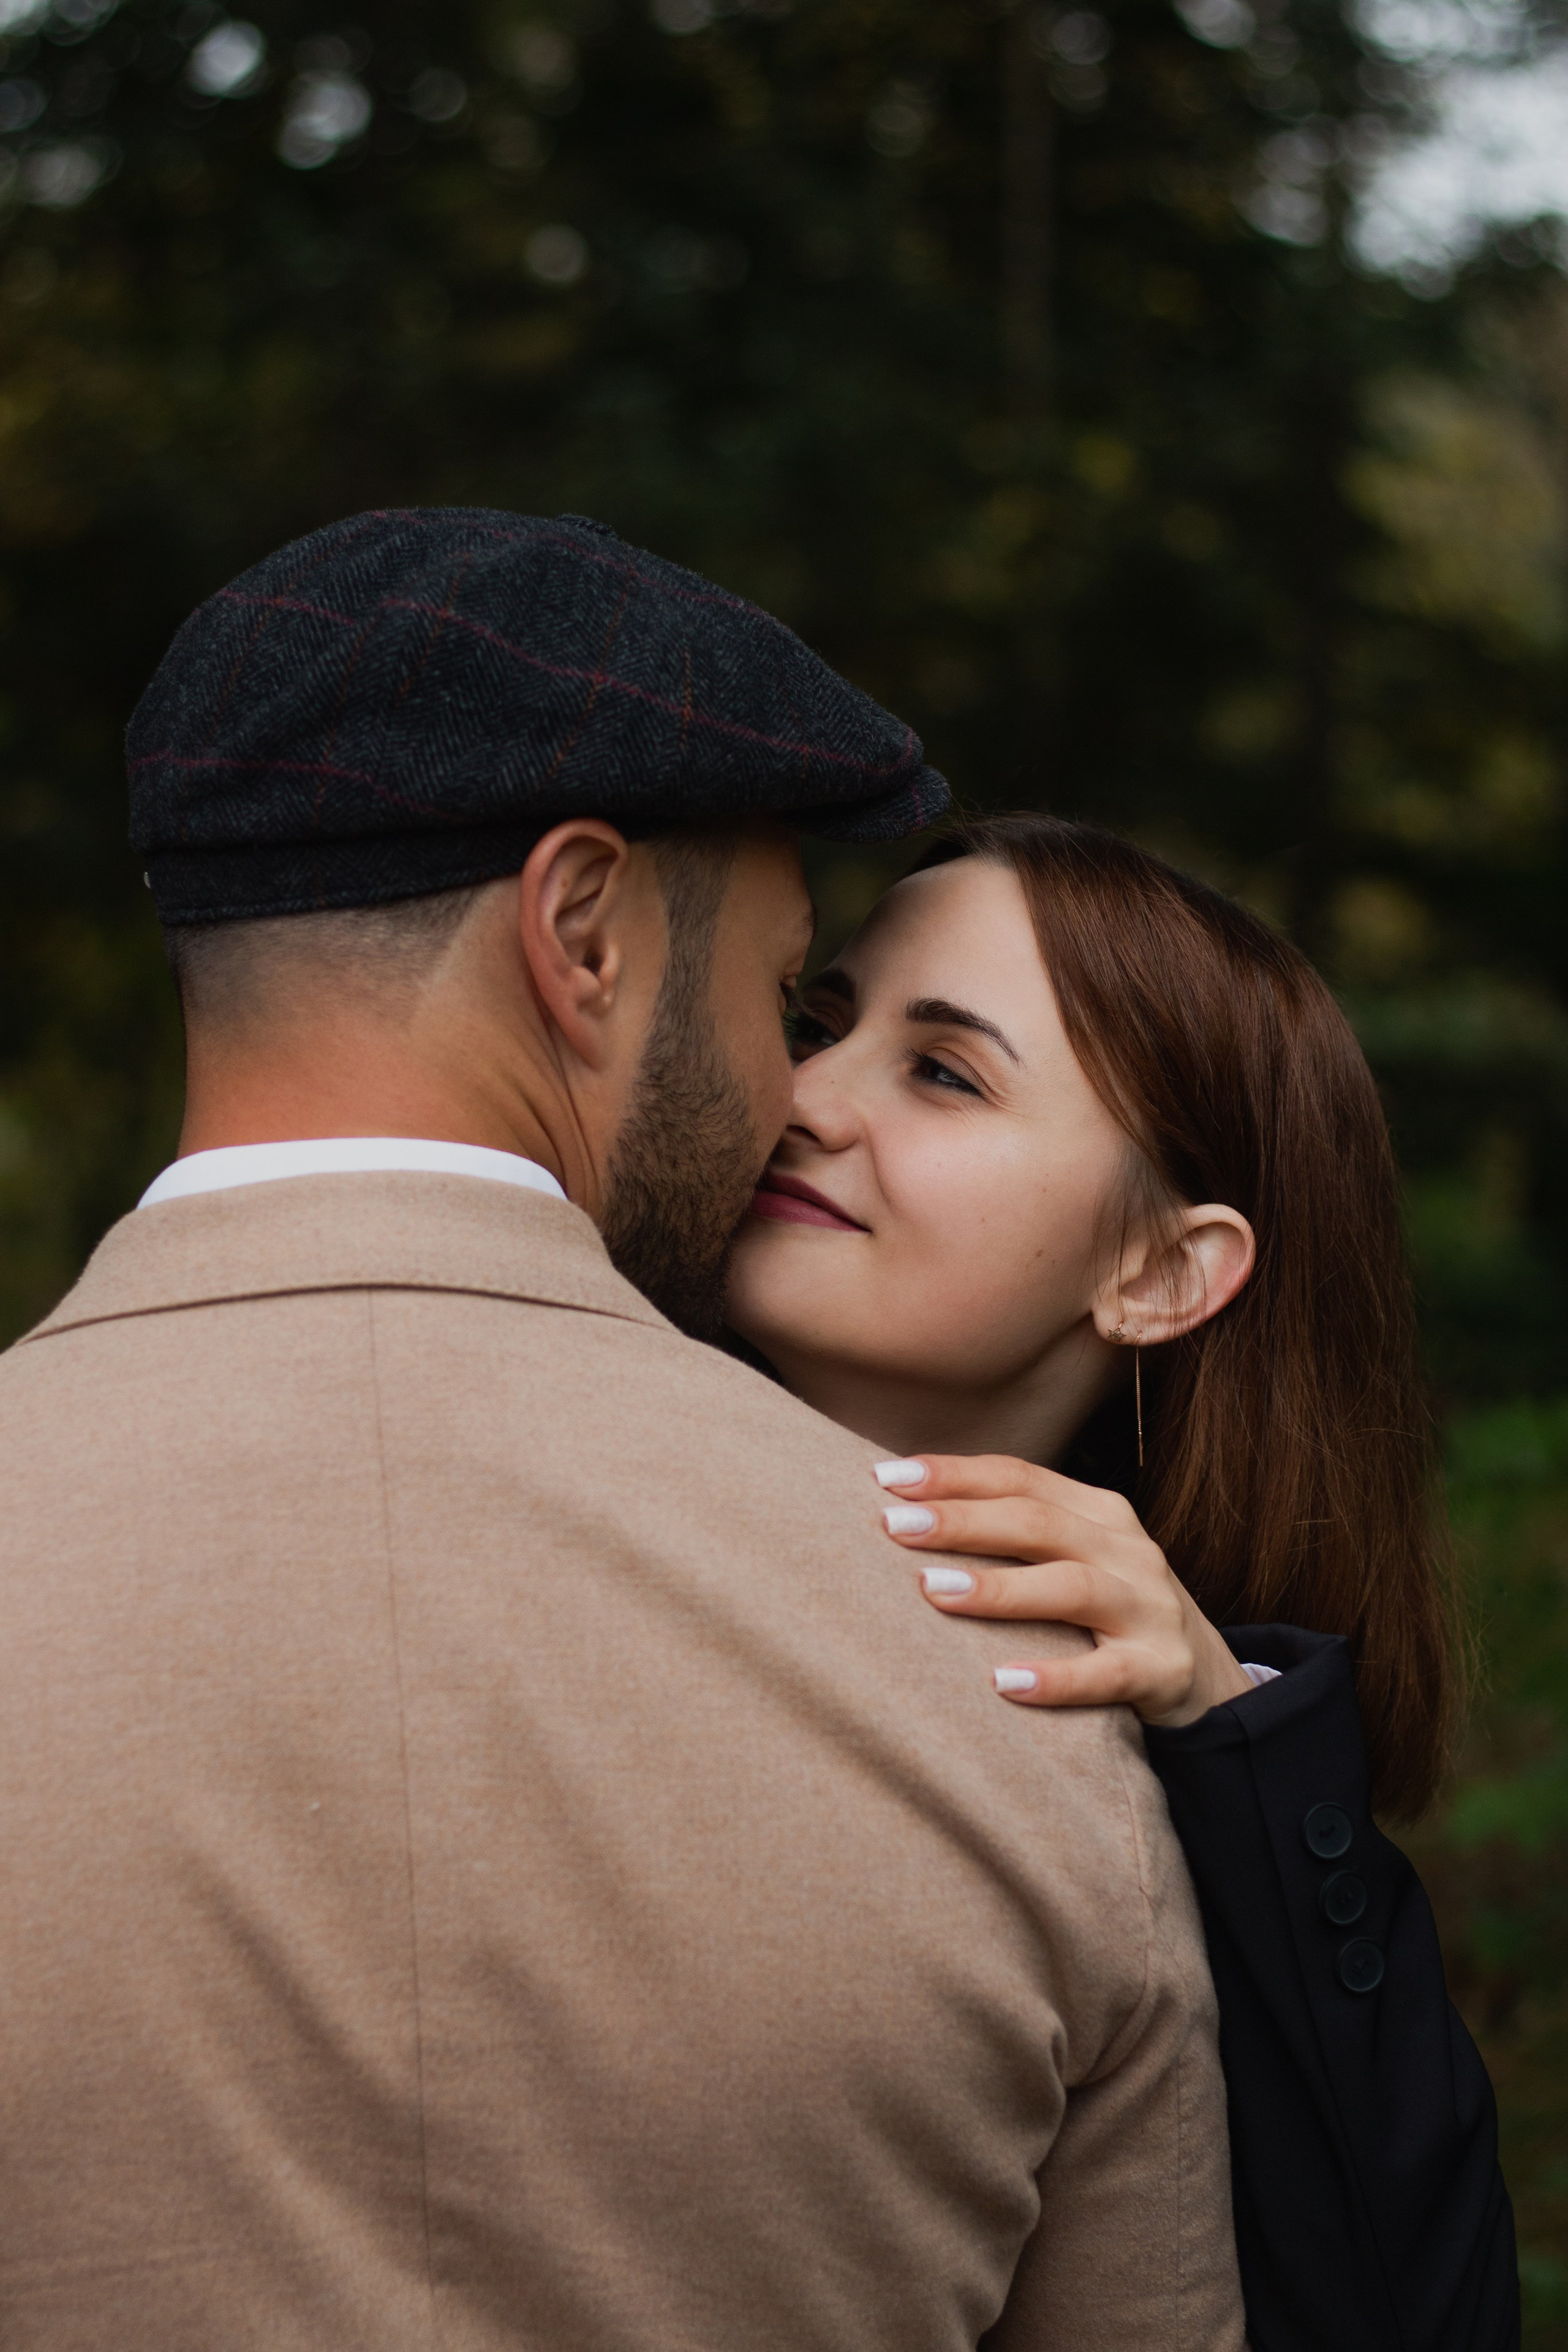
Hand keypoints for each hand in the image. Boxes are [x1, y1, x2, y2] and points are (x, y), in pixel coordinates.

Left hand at [875, 1454, 1252, 1726]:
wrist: (1206, 1680)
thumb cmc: (1109, 1613)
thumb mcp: (1073, 1559)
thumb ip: (1013, 1538)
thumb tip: (905, 1516)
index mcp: (1098, 1513)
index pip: (1019, 1477)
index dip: (954, 1474)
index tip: (884, 1479)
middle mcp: (1126, 1550)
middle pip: (1037, 1522)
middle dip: (962, 1521)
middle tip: (892, 1526)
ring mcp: (1149, 1608)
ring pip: (1070, 1587)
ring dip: (999, 1589)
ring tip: (933, 1591)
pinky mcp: (1161, 1670)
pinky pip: (1106, 1673)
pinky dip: (1055, 1677)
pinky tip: (1002, 1684)